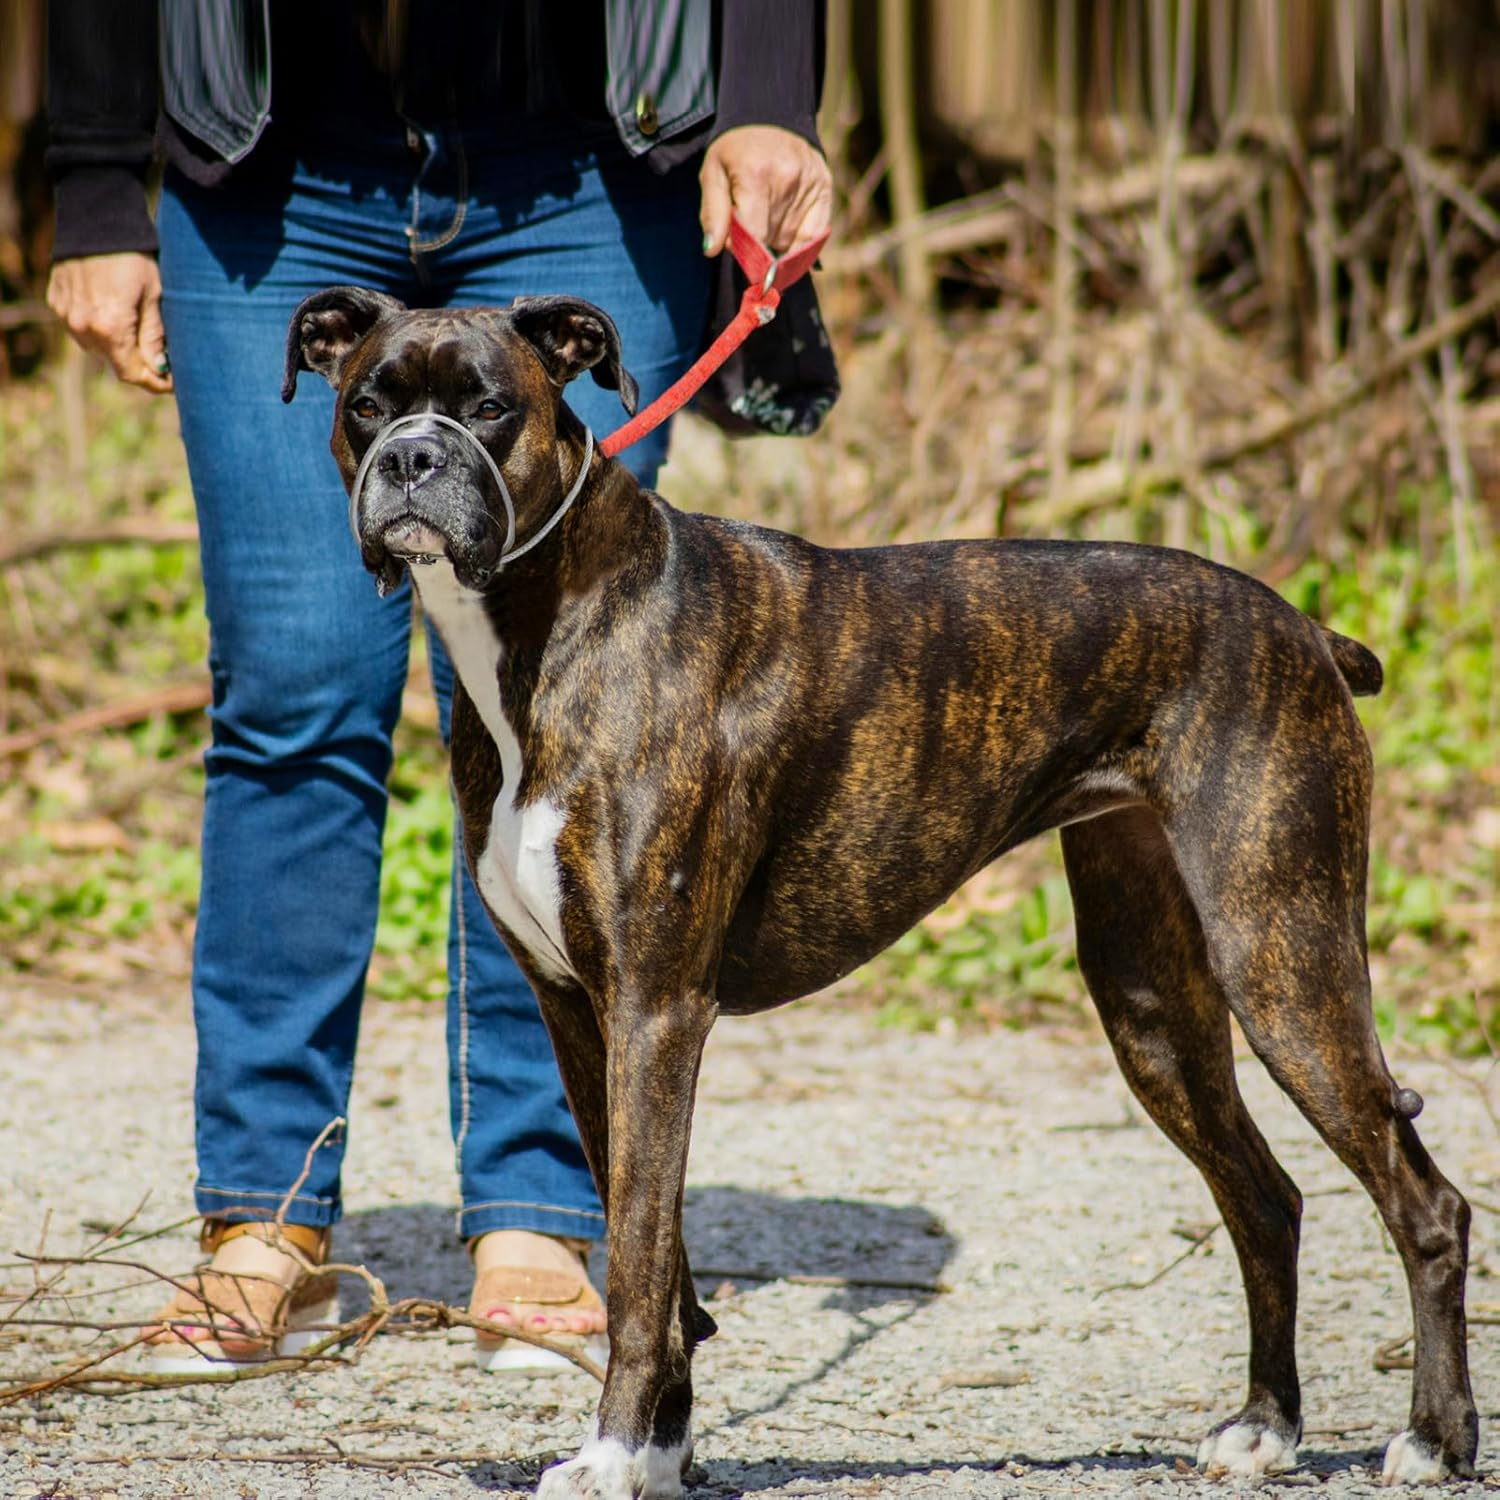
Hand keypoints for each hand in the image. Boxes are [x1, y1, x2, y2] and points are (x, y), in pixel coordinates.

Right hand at [46, 252, 173, 393]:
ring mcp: (66, 314)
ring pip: (96, 346)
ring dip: (117, 345)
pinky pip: (80, 326)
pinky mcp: (56, 301)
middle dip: (138, 363)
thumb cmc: (135, 256)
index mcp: (110, 328)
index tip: (173, 382)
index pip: (132, 373)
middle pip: (114, 362)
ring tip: (138, 329)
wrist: (96, 218)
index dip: (154, 382)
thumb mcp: (155, 297)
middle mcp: (82, 326)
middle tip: (162, 357)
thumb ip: (154, 336)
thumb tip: (160, 368)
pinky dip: (97, 326)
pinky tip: (112, 309)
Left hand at [700, 125, 831, 256]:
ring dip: (776, 236)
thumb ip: (712, 214)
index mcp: (756, 175)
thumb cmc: (735, 152)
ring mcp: (810, 183)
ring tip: (767, 211)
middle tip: (750, 217)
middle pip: (772, 240)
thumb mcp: (712, 174)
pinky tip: (786, 224)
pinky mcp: (825, 186)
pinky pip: (813, 235)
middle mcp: (788, 179)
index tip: (737, 244)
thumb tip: (712, 250)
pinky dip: (798, 239)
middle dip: (757, 239)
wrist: (769, 116)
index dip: (744, 248)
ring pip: (790, 240)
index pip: (755, 237)